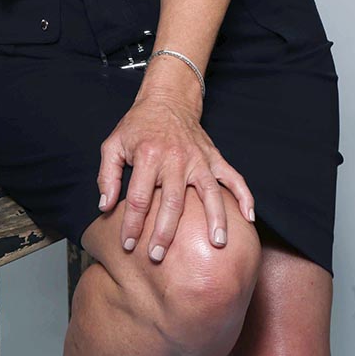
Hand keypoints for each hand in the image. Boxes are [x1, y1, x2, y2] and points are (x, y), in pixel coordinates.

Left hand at [97, 94, 255, 260]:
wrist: (167, 99)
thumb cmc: (138, 125)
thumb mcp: (113, 144)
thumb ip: (107, 176)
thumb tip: (105, 206)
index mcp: (149, 156)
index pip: (140, 199)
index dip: (133, 224)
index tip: (128, 245)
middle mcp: (176, 159)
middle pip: (173, 202)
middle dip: (166, 233)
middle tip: (159, 256)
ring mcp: (198, 159)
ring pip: (209, 192)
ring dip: (215, 218)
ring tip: (218, 244)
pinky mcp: (213, 157)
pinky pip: (233, 177)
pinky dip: (244, 196)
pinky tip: (249, 217)